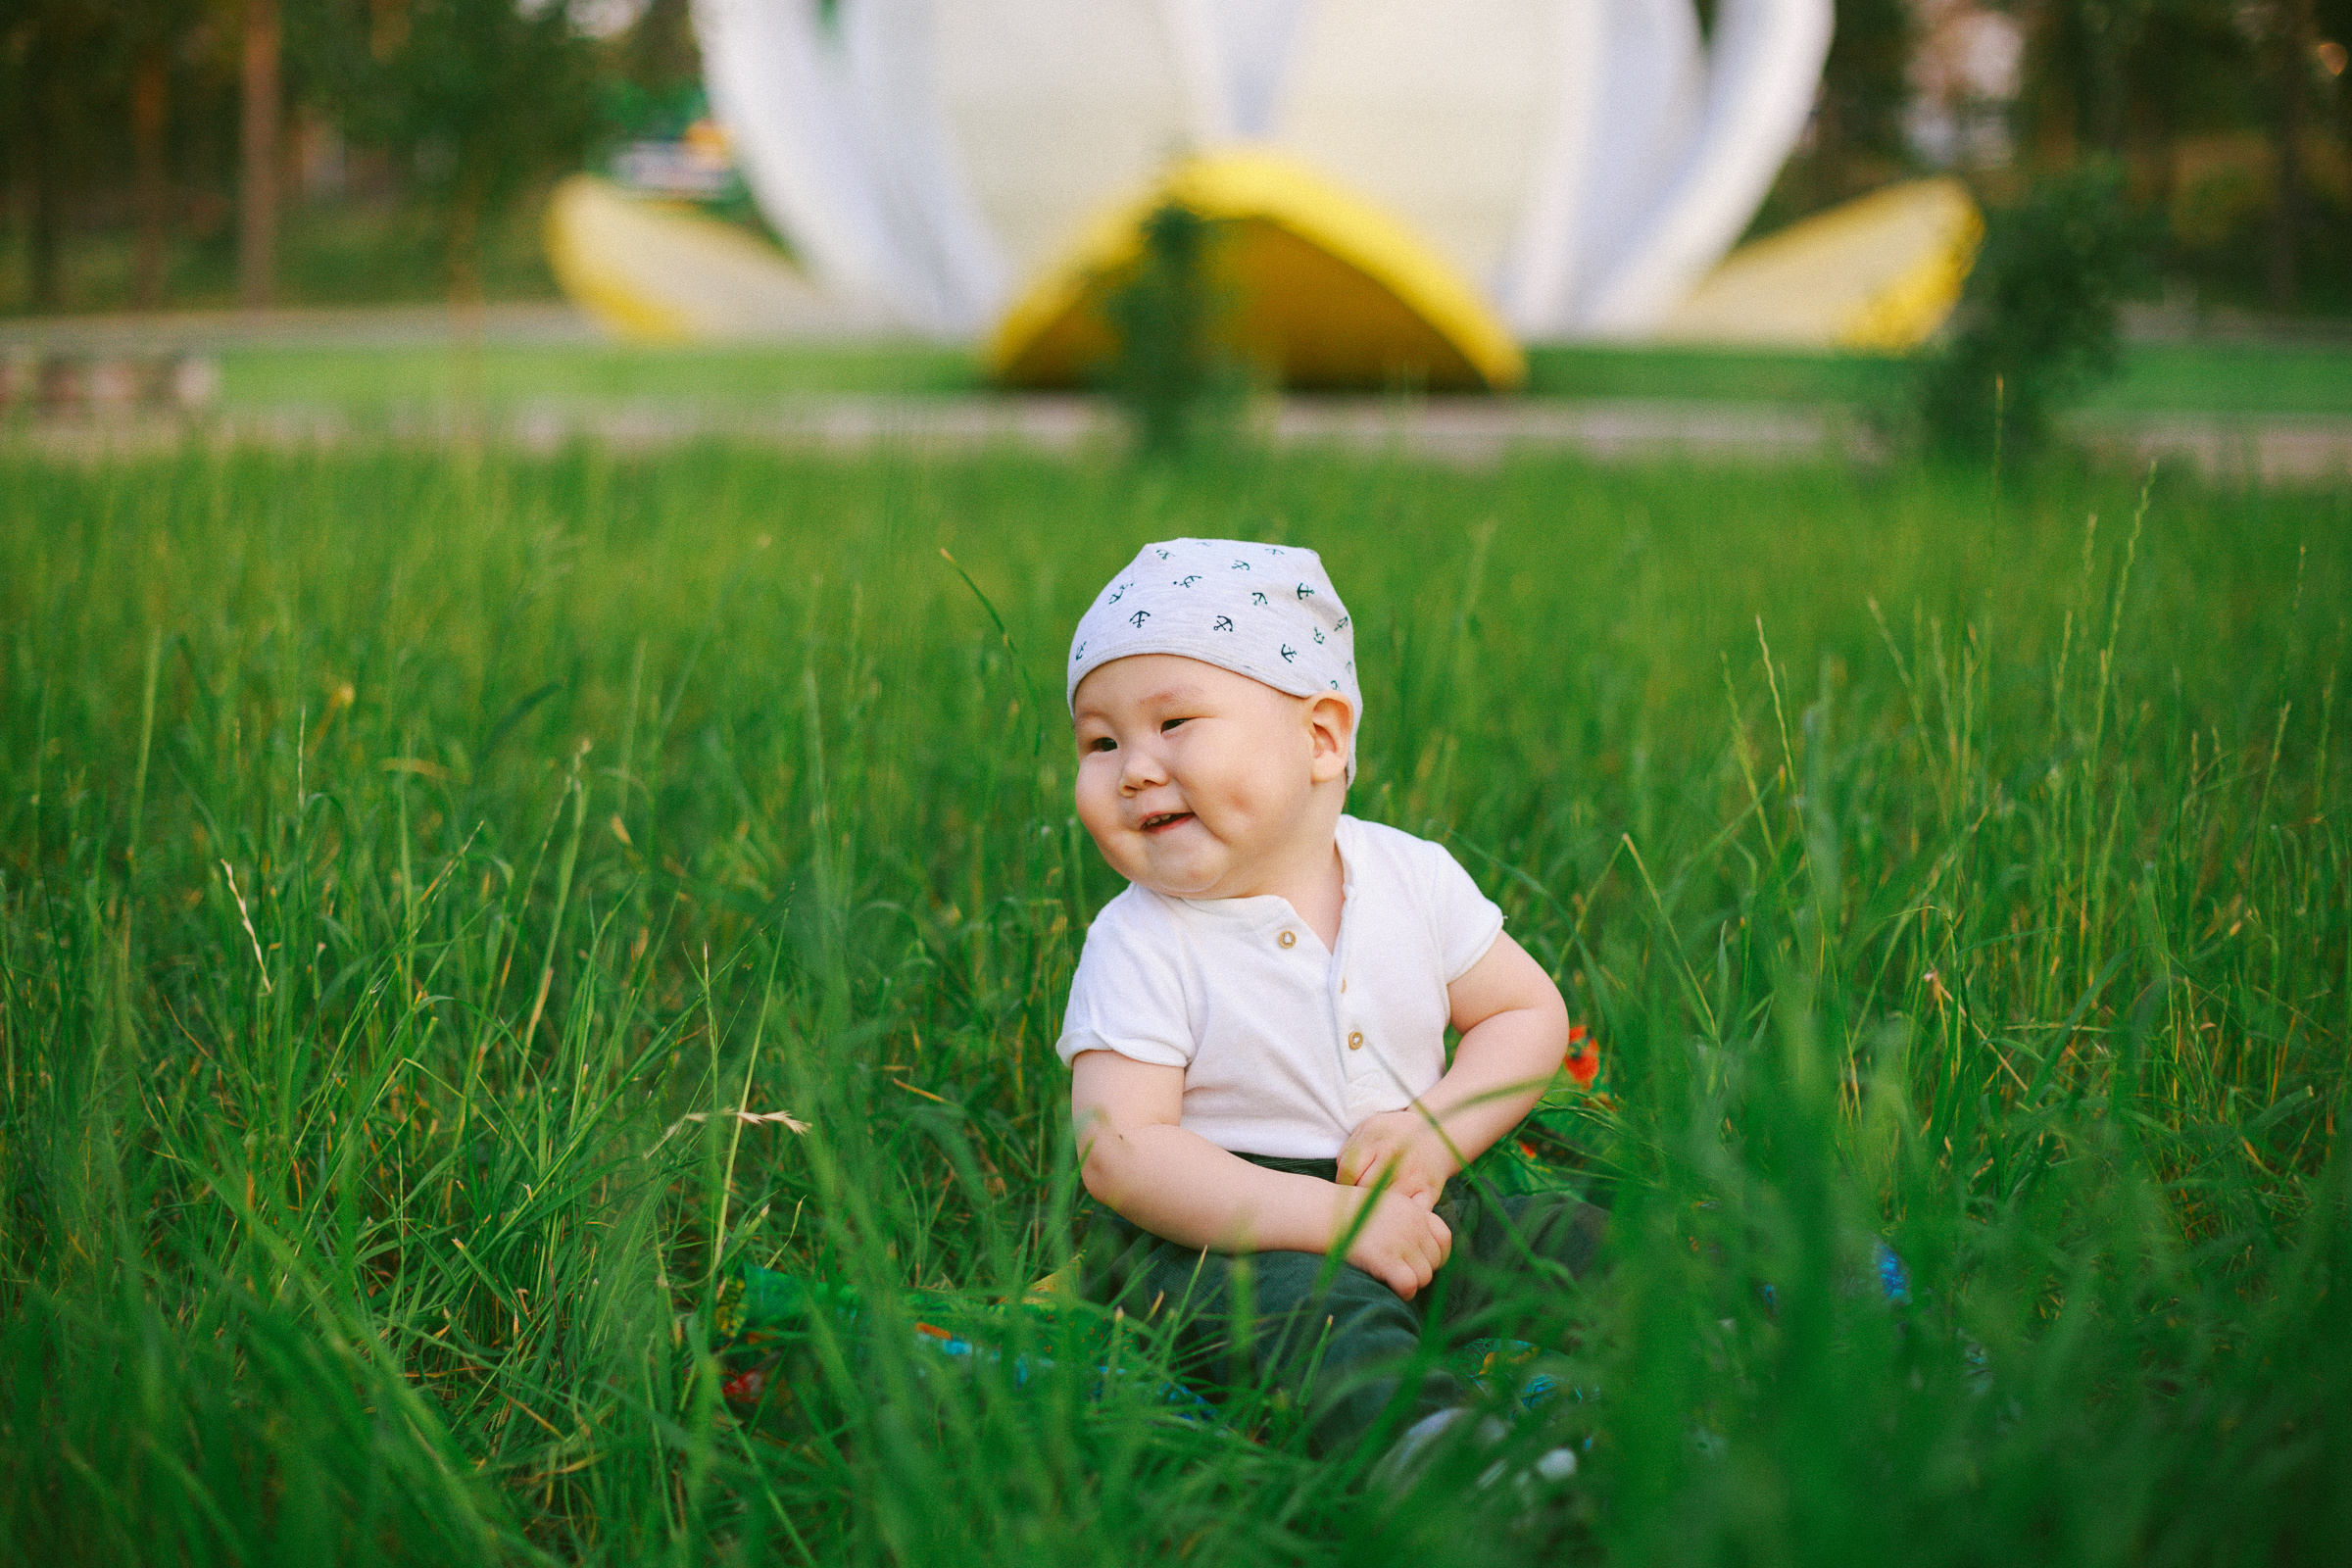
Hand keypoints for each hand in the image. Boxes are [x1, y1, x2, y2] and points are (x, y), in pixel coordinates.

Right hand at [1336, 1185, 1452, 1299]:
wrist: (1322, 1212)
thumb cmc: (1347, 1212)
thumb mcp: (1383, 1204)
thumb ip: (1405, 1221)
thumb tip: (1418, 1247)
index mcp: (1414, 1210)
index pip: (1445, 1237)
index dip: (1437, 1254)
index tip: (1422, 1262)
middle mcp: (1413, 1224)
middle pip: (1436, 1260)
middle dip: (1422, 1270)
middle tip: (1402, 1272)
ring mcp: (1401, 1241)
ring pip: (1425, 1276)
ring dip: (1412, 1283)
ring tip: (1393, 1280)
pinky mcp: (1386, 1258)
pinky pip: (1410, 1285)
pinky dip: (1404, 1292)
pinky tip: (1392, 1288)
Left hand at [1337, 1109, 1458, 1209]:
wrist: (1437, 1133)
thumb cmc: (1395, 1134)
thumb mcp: (1368, 1128)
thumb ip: (1349, 1149)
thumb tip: (1339, 1176)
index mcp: (1376, 1139)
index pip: (1348, 1170)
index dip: (1342, 1182)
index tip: (1347, 1186)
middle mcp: (1394, 1156)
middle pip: (1364, 1189)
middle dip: (1357, 1197)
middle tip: (1359, 1199)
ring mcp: (1412, 1176)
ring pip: (1383, 1204)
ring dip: (1376, 1210)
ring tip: (1374, 1207)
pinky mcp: (1429, 1192)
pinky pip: (1410, 1214)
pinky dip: (1402, 1219)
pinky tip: (1395, 1216)